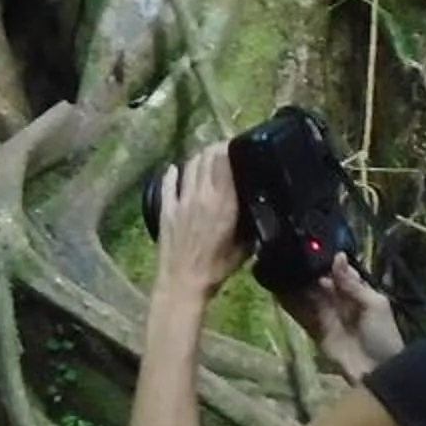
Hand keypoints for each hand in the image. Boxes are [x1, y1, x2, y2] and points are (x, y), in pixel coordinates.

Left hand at [152, 142, 249, 303]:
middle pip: (206, 156)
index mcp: (223, 202)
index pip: (224, 160)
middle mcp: (201, 194)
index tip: (239, 144)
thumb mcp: (244, 248)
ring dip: (199, 157)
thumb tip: (260, 211)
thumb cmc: (217, 268)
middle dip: (217, 148)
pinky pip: (168, 182)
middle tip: (225, 149)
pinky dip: (173, 172)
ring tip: (207, 158)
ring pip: (189, 165)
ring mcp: (181, 199)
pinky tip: (176, 169)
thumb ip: (251, 226)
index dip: (230, 146)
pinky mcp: (165, 207)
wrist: (183, 282)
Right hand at [289, 256, 406, 381]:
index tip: (318, 248)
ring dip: (306, 283)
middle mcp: (345, 303)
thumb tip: (338, 256)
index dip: (334, 263)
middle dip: (317, 271)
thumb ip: (353, 283)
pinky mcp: (320, 331)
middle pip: (328, 282)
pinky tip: (289, 287)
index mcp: (362, 294)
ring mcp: (332, 317)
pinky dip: (298, 302)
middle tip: (303, 256)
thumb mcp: (373, 304)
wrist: (378, 372)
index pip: (345, 273)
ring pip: (316, 295)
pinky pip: (307, 313)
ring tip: (294, 267)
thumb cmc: (383, 335)